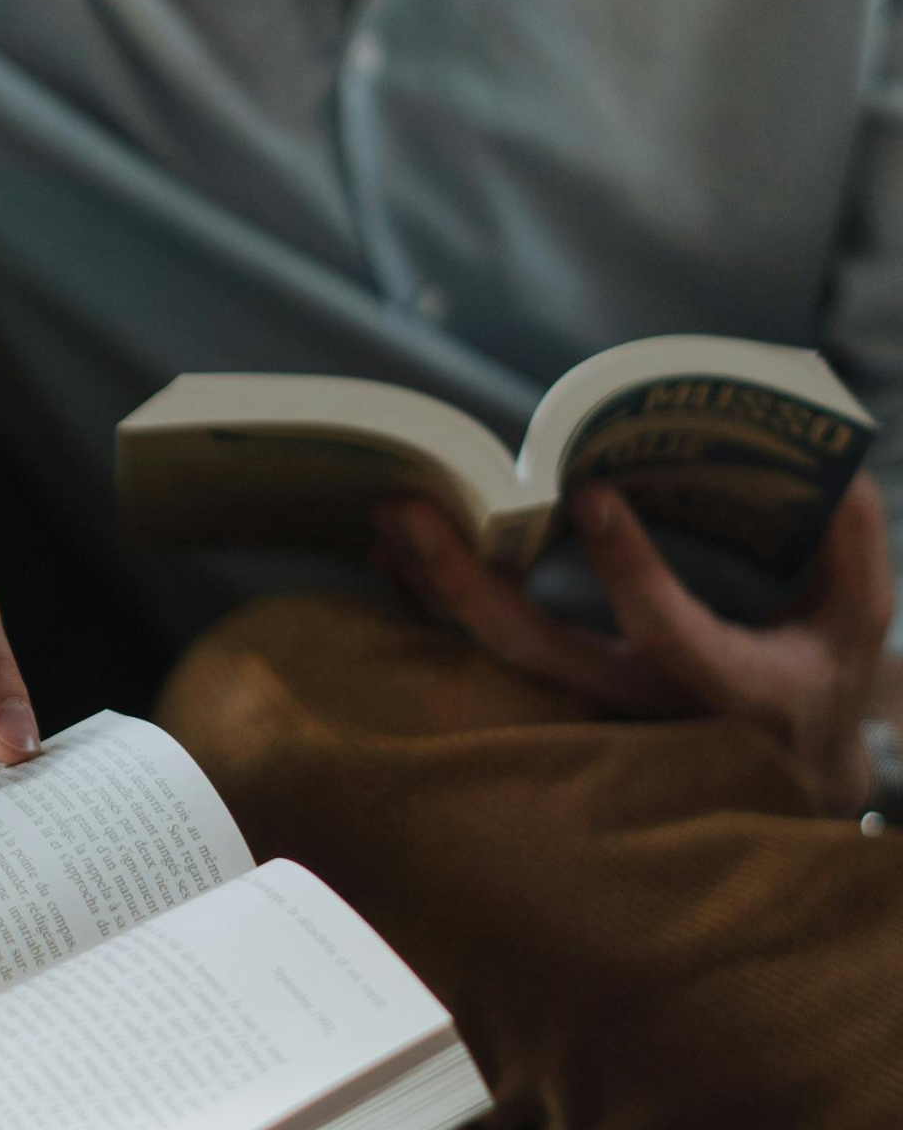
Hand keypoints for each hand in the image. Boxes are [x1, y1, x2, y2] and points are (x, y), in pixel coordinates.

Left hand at [374, 473, 895, 815]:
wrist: (794, 779)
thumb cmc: (824, 679)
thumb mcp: (857, 620)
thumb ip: (847, 544)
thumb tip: (829, 464)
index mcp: (735, 687)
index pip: (671, 632)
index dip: (629, 567)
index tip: (587, 491)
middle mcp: (649, 711)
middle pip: (540, 654)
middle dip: (467, 581)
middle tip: (412, 507)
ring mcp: (596, 716)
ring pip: (497, 660)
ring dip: (434, 588)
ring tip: (388, 518)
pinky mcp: (561, 705)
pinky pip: (485, 659)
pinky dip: (434, 606)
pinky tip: (393, 555)